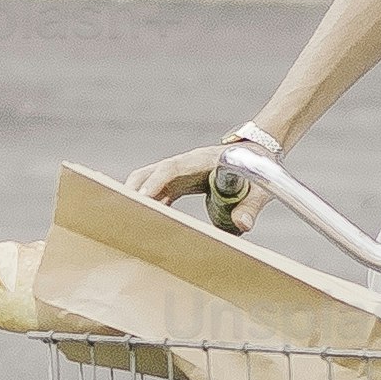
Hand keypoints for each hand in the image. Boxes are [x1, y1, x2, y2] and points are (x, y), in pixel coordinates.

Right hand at [131, 133, 273, 230]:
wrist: (258, 154)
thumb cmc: (258, 169)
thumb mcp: (258, 189)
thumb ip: (249, 207)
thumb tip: (241, 226)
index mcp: (199, 161)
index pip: (169, 170)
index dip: (153, 184)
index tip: (141, 201)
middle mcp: (184, 164)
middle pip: (148, 174)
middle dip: (133, 191)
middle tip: (122, 215)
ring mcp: (179, 173)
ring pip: (148, 182)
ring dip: (136, 199)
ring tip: (127, 223)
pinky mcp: (179, 182)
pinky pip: (157, 192)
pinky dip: (149, 205)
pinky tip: (146, 224)